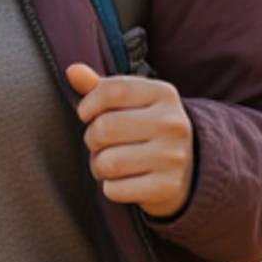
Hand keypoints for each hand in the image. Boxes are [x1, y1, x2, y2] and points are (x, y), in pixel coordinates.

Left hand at [65, 61, 194, 221]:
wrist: (189, 169)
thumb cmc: (148, 130)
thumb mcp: (132, 103)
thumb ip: (102, 88)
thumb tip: (73, 71)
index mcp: (164, 94)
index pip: (113, 90)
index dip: (88, 104)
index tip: (87, 114)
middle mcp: (172, 123)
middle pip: (104, 128)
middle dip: (92, 139)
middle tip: (101, 144)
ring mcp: (172, 156)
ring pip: (107, 162)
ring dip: (98, 167)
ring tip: (109, 164)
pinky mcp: (167, 187)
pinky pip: (115, 190)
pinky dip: (111, 188)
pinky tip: (123, 181)